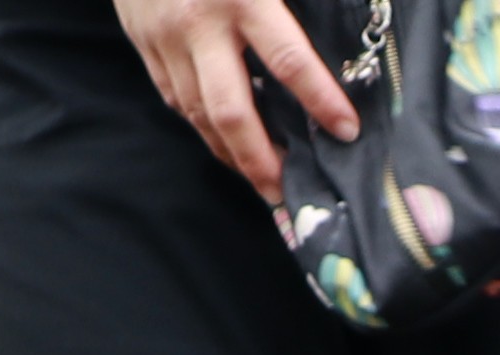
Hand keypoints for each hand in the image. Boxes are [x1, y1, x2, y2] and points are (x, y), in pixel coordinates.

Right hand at [116, 0, 353, 190]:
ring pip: (200, 115)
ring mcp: (165, 39)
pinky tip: (226, 144)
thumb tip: (355, 13)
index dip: (320, 99)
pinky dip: (203, 127)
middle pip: (233, 111)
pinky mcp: (144, 45)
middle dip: (262, 161)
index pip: (287, 60)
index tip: (347, 131)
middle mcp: (200, 24)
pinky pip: (176, 99)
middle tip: (289, 192)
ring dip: (232, 153)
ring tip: (263, 179)